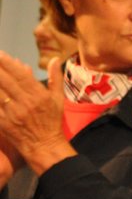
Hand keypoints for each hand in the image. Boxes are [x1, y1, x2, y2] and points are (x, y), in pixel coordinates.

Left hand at [0, 52, 71, 175]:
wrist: (44, 145)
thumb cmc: (52, 121)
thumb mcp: (58, 99)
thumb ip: (55, 78)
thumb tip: (55, 59)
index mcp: (39, 95)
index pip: (21, 75)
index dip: (8, 63)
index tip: (0, 53)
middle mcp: (25, 102)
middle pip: (6, 81)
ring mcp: (12, 113)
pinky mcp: (3, 122)